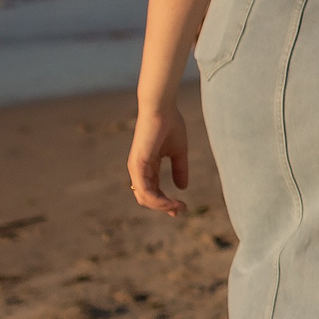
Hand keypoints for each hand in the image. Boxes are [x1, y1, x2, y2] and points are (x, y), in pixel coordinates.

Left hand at [128, 102, 192, 216]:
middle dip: (164, 207)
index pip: (153, 191)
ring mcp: (136, 169)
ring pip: (145, 197)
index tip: (181, 208)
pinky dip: (158, 200)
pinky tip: (171, 202)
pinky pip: (145, 190)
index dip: (166, 202)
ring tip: (178, 207)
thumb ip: (179, 169)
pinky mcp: (137, 166)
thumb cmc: (170, 124)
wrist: (162, 108)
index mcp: (147, 166)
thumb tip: (182, 188)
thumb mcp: (179, 151)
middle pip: (147, 198)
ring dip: (162, 206)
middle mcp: (139, 170)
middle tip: (180, 210)